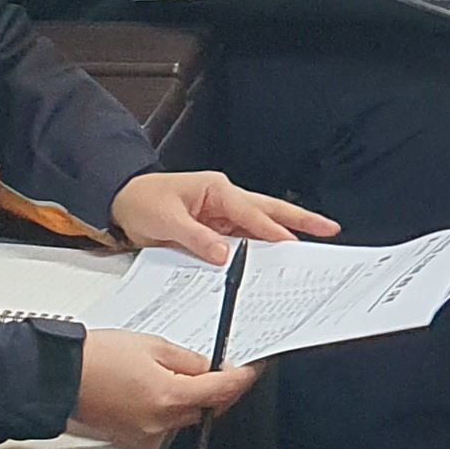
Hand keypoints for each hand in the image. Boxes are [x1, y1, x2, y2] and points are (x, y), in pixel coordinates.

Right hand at [70, 329, 255, 448]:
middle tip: (224, 367)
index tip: (251, 369)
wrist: (58, 377)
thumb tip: (210, 367)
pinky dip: (171, 408)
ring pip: (187, 417)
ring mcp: (146, 434)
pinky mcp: (133, 438)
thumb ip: (188, 360)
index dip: (242, 378)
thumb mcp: (153, 345)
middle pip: (208, 408)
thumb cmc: (96, 358)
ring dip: (194, 399)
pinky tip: (161, 389)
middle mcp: (161, 422)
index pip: (222, 390)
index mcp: (169, 396)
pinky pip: (165, 425)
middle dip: (220, 389)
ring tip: (181, 373)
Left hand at [111, 171, 339, 263]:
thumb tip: (223, 254)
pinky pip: (244, 238)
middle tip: (328, 228)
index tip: (290, 244)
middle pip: (269, 211)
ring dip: (285, 234)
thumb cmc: (142, 201)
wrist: (121, 201)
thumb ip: (196, 238)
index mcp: (215, 190)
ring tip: (314, 242)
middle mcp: (224, 199)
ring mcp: (223, 214)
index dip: (271, 230)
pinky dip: (261, 247)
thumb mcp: (165, 220)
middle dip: (299, 220)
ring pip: (261, 224)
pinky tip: (275, 258)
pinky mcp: (217, 228)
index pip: (250, 212)